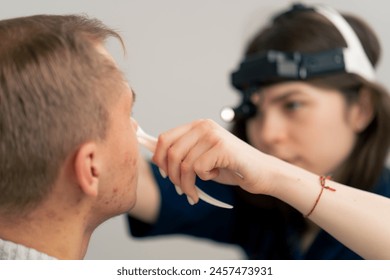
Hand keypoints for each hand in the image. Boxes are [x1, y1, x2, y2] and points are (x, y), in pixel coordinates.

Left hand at [152, 119, 274, 201]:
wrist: (261, 172)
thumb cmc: (230, 167)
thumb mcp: (202, 158)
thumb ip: (183, 155)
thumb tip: (156, 160)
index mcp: (196, 126)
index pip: (164, 138)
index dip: (159, 158)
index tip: (164, 174)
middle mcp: (203, 126)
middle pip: (171, 152)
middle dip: (172, 175)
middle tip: (181, 188)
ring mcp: (213, 135)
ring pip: (184, 164)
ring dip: (186, 183)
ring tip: (193, 192)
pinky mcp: (222, 147)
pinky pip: (198, 168)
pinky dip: (203, 180)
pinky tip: (214, 177)